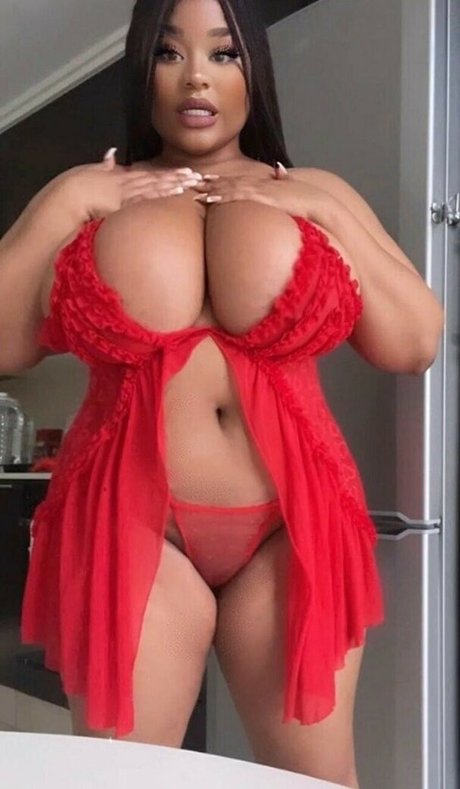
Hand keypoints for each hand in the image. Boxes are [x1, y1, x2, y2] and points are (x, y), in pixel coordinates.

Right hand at [56, 148, 204, 221]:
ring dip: (175, 182)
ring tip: (193, 181)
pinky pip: (147, 195)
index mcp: (118, 176)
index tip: (182, 174)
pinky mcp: (124, 199)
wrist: (66, 196)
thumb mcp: (90, 172)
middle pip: (156, 178)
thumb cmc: (74, 189)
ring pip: (156, 184)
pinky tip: (177, 190)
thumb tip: (110, 152)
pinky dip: (163, 191)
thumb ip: (103, 165)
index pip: (147, 175)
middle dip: (177, 177)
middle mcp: (125, 181)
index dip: (165, 175)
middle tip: (197, 176)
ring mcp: (125, 190)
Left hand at [192, 162, 329, 224]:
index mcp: (264, 183)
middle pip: (229, 181)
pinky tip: (210, 198)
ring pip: (230, 188)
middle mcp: (259, 183)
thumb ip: (283, 177)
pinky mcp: (261, 198)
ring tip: (195, 192)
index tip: (206, 179)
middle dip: (210, 183)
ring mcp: (259, 190)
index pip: (238, 179)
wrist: (317, 202)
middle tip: (191, 183)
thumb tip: (279, 167)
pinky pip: (238, 197)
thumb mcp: (292, 187)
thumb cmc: (306, 199)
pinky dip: (222, 196)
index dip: (221, 178)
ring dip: (211, 190)